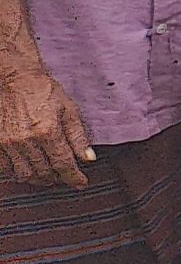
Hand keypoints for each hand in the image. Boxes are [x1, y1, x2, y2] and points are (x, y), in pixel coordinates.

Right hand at [0, 66, 93, 187]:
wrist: (16, 80)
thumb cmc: (43, 91)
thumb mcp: (69, 109)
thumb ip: (78, 136)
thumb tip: (88, 158)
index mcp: (47, 131)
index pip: (63, 164)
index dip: (74, 177)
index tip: (80, 183)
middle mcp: (26, 140)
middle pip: (44, 172)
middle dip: (57, 178)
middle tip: (65, 176)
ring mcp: (9, 144)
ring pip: (25, 174)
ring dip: (39, 178)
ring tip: (48, 174)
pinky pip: (7, 168)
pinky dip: (19, 171)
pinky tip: (29, 166)